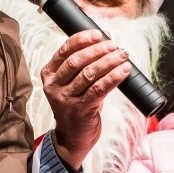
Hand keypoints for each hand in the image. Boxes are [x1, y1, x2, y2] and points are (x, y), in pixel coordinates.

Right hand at [41, 29, 130, 169]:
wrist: (72, 138)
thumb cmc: (76, 106)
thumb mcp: (72, 84)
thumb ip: (83, 65)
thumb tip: (106, 42)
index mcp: (49, 74)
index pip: (65, 50)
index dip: (83, 39)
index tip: (99, 34)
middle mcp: (54, 86)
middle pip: (77, 61)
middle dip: (99, 50)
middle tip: (115, 46)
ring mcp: (65, 99)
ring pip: (89, 74)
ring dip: (109, 62)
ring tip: (122, 56)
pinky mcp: (80, 110)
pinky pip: (99, 89)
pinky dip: (113, 77)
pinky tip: (124, 71)